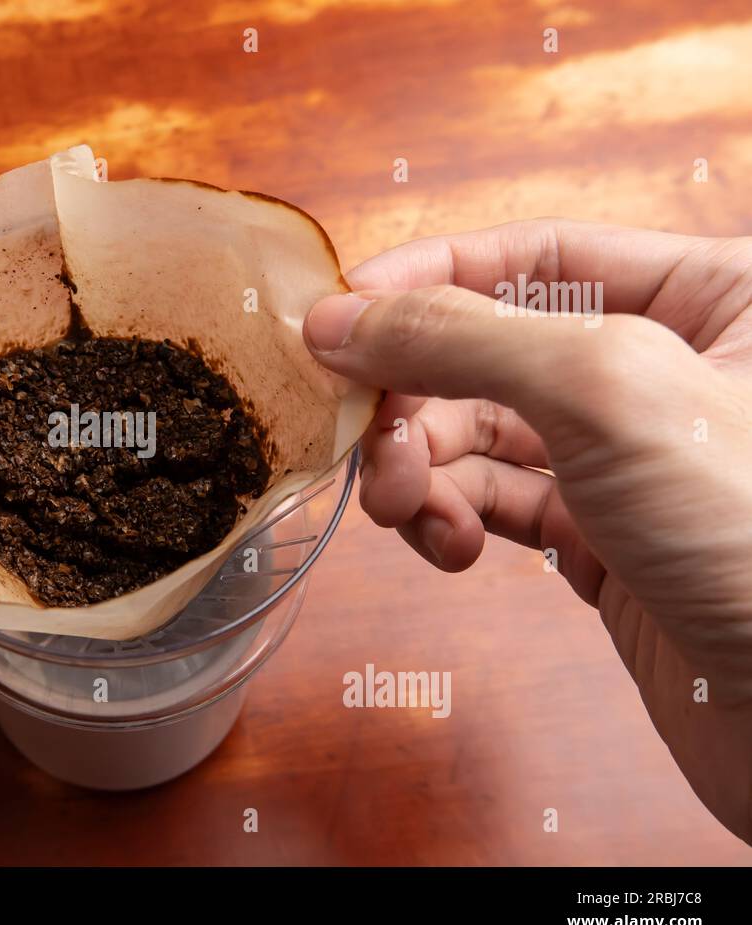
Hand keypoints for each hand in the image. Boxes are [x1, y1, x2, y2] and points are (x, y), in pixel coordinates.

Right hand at [305, 219, 751, 842]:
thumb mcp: (606, 392)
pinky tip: (450, 548)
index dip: (425, 280)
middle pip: (485, 351)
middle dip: (412, 398)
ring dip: (420, 468)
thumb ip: (463, 338)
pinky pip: (493, 506)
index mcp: (709, 294)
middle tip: (366, 442)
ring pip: (478, 435)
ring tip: (404, 508)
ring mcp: (627, 461)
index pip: (531, 255)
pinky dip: (452, 521)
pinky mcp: (600, 541)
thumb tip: (338, 320)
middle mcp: (664, 371)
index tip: (337, 320)